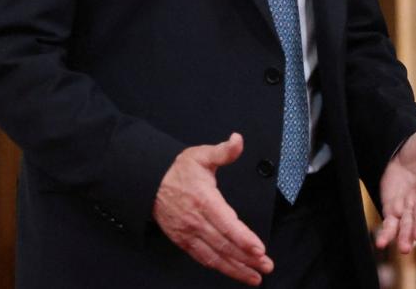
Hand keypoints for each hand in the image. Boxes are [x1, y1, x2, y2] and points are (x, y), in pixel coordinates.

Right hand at [153, 133, 272, 285]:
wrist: (148, 183)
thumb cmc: (177, 171)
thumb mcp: (200, 155)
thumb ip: (223, 151)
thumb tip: (238, 140)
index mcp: (204, 200)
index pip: (226, 224)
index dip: (243, 238)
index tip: (259, 249)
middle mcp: (196, 221)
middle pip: (224, 245)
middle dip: (247, 259)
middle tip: (266, 266)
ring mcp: (188, 234)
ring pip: (215, 256)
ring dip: (236, 269)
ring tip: (255, 277)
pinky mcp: (183, 241)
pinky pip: (203, 258)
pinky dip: (220, 267)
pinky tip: (235, 272)